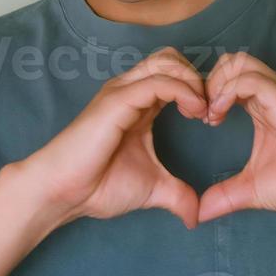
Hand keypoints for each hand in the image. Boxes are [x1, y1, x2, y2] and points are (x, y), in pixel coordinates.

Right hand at [17, 47, 210, 226]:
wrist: (63, 193)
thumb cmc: (99, 186)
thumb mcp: (153, 189)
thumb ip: (178, 196)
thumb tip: (196, 216)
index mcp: (139, 104)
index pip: (174, 74)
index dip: (199, 89)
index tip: (211, 119)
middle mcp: (130, 91)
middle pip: (172, 59)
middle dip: (198, 78)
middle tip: (209, 111)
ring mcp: (122, 93)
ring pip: (167, 62)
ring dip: (193, 81)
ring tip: (202, 111)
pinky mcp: (117, 101)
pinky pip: (158, 82)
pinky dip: (183, 91)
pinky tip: (194, 112)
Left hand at [198, 52, 275, 222]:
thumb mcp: (252, 189)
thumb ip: (225, 195)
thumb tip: (200, 214)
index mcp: (264, 104)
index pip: (229, 77)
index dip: (208, 93)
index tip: (202, 121)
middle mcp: (273, 92)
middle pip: (231, 62)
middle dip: (208, 82)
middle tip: (202, 114)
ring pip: (238, 63)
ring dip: (215, 84)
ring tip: (211, 115)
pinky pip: (249, 79)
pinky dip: (227, 91)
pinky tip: (219, 115)